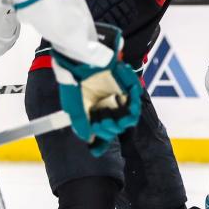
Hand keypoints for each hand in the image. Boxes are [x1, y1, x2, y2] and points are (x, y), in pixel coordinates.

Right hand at [51, 24, 141, 155]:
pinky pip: (135, 101)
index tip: (96, 151)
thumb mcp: (73, 104)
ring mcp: (117, 97)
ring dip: (121, 123)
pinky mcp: (127, 87)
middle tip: (102, 124)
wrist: (81, 57)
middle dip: (108, 130)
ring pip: (127, 118)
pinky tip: (128, 106)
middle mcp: (105, 105)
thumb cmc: (73, 79)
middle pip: (114, 128)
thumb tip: (88, 139)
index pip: (99, 131)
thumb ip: (81, 122)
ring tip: (112, 120)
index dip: (99, 142)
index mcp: (92, 110)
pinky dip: (133, 105)